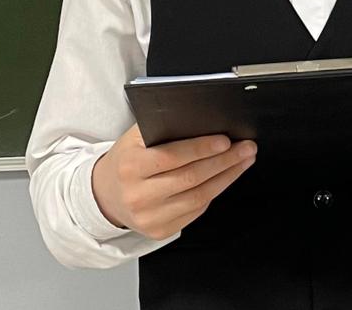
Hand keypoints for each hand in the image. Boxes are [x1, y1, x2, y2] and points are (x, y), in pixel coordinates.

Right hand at [91, 125, 255, 239]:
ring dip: (227, 178)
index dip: (202, 148)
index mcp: (131, 166)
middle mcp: (138, 195)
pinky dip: (214, 193)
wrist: (106, 194)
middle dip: (224, 161)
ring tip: (243, 161)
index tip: (226, 141)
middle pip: (191, 178)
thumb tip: (202, 120)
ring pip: (198, 197)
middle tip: (246, 148)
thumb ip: (163, 128)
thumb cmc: (127, 160)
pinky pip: (195, 211)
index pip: (172, 157)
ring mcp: (149, 217)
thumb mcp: (135, 138)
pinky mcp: (159, 231)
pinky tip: (225, 178)